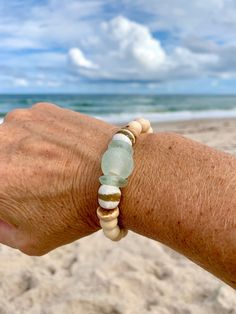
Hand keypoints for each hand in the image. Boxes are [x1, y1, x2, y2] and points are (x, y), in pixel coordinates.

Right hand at [0, 103, 116, 254]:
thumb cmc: (77, 212)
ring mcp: (20, 121)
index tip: (18, 197)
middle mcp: (0, 143)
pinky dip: (37, 139)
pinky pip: (28, 127)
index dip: (7, 196)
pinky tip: (61, 152)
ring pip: (9, 142)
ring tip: (51, 168)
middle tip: (32, 184)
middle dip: (8, 175)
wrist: (119, 174)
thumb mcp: (30, 240)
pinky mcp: (40, 109)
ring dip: (20, 154)